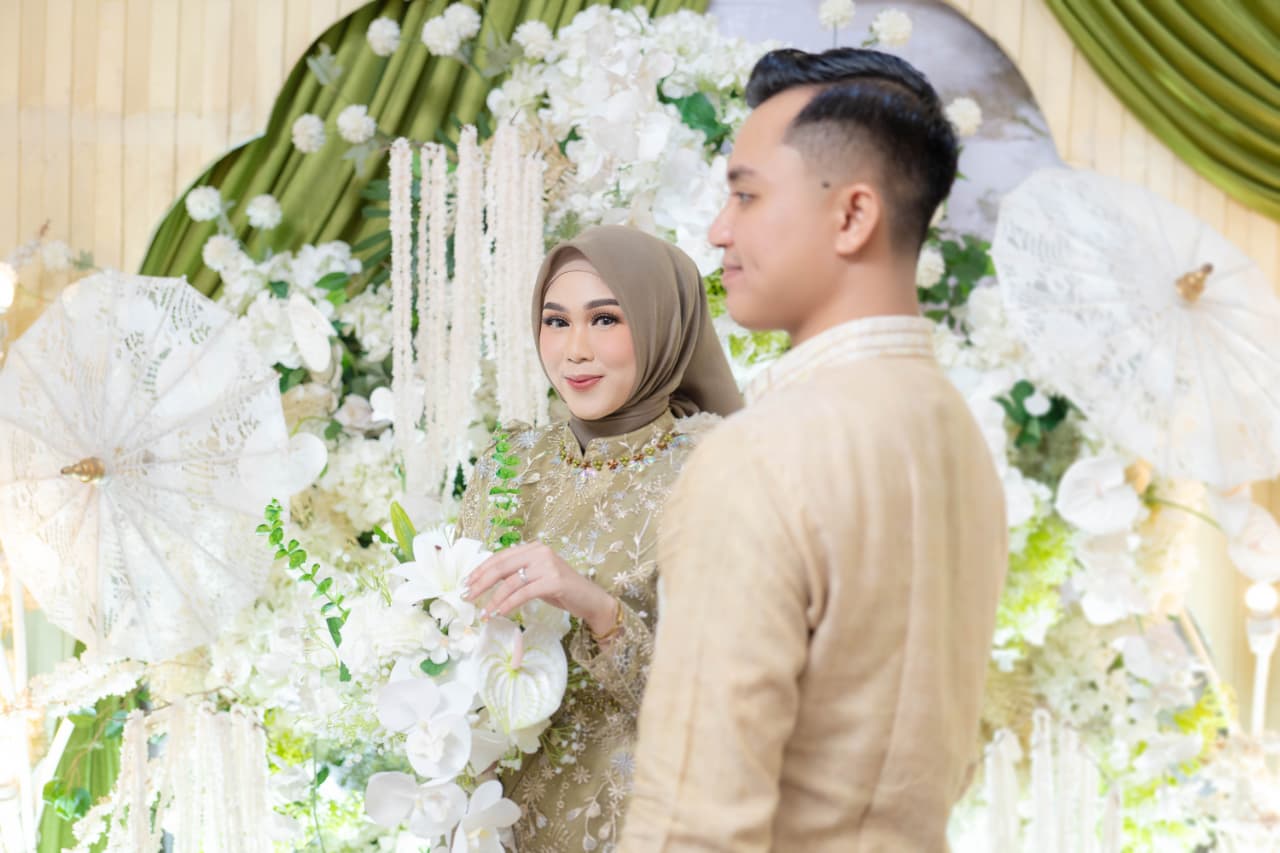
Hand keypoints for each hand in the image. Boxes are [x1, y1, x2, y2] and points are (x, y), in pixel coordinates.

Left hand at [462, 541, 618, 634]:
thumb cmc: (561, 590)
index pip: (499, 557)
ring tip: (483, 613)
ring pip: (510, 582)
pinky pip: (523, 594)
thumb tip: (485, 582)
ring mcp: (547, 565)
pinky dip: (508, 604)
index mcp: (533, 548)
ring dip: (493, 599)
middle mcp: (539, 552)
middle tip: (466, 597)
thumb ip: (516, 574)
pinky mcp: (554, 581)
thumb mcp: (535, 578)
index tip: (466, 583)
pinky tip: (500, 613)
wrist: (590, 599)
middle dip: (480, 583)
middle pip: (501, 567)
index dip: (480, 570)